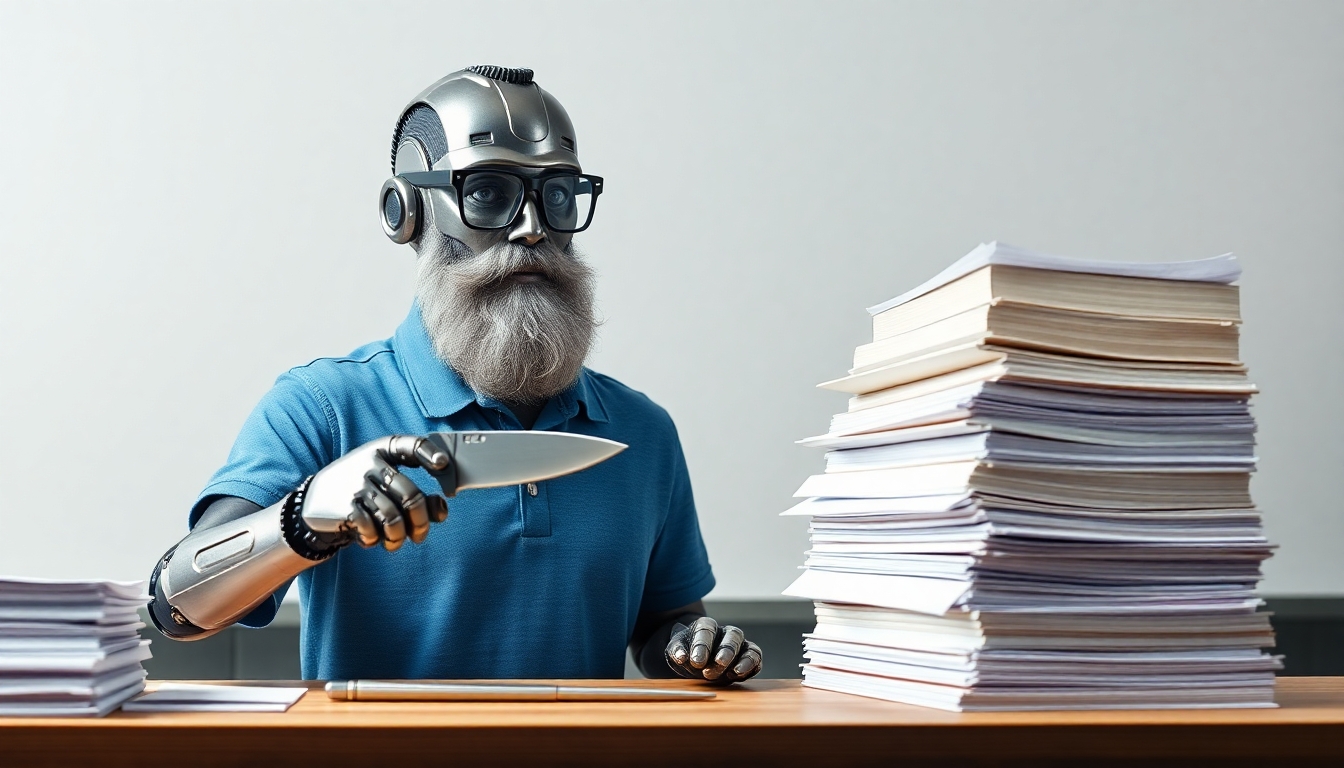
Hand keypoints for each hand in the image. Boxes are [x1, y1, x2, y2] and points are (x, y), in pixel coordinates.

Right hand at [297, 435, 451, 551]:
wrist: (315, 500)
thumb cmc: (364, 491)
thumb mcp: (389, 486)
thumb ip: (420, 497)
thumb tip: (442, 510)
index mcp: (384, 451)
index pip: (412, 445)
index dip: (431, 453)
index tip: (444, 464)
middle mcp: (371, 464)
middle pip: (412, 496)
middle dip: (421, 523)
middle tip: (419, 534)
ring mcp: (357, 485)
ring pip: (394, 519)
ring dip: (398, 538)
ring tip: (395, 541)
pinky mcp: (344, 507)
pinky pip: (372, 530)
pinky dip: (375, 540)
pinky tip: (372, 537)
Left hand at [665, 616, 762, 682]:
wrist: (695, 662)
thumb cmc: (687, 652)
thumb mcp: (676, 651)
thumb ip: (677, 651)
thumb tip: (681, 656)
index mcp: (706, 626)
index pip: (707, 630)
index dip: (702, 645)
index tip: (696, 661)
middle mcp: (726, 633)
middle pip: (732, 636)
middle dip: (726, 651)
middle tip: (718, 664)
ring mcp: (739, 646)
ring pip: (748, 647)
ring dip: (743, 660)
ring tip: (734, 672)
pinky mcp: (749, 658)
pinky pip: (756, 659)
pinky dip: (751, 666)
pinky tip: (740, 675)